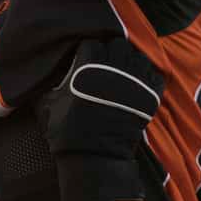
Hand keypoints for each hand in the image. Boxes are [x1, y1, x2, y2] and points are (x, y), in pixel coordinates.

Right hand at [39, 38, 163, 200]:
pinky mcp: (149, 96)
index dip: (87, 51)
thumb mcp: (46, 102)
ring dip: (130, 62)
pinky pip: (155, 75)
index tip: (85, 61)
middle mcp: (114, 67)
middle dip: (110, 51)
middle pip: (117, 44)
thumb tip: (45, 69)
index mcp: (88, 65)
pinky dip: (148, 77)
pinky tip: (137, 85)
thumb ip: (48, 81)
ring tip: (123, 73)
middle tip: (105, 65)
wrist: (94, 158)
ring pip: (138, 56)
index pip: (92, 42)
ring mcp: (135, 80)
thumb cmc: (66, 130)